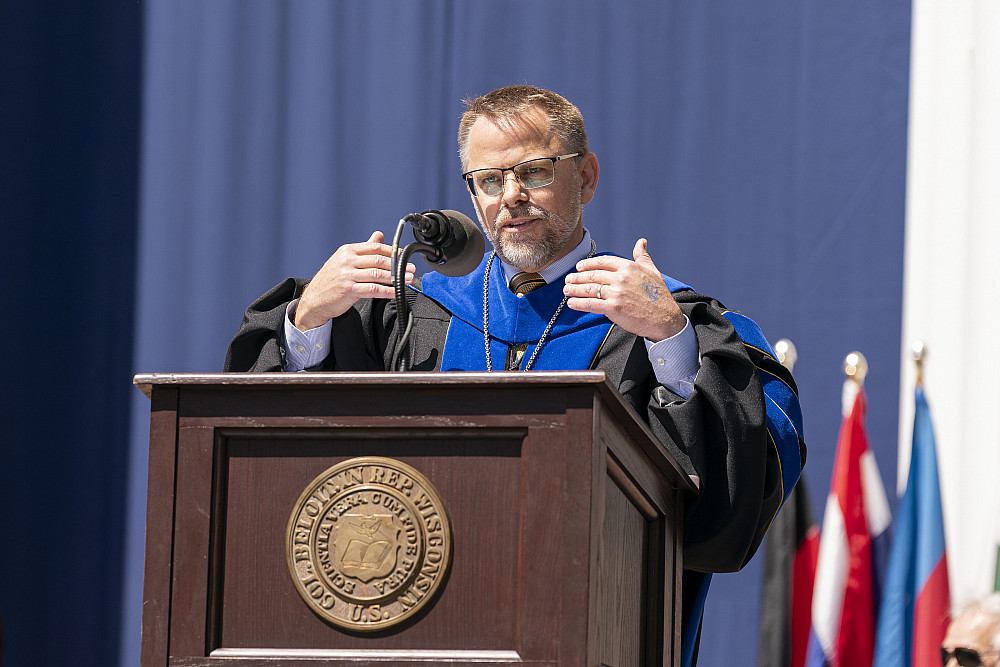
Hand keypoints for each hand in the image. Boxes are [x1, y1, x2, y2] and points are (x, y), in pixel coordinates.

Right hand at [294, 231, 414, 330]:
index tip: (405, 257)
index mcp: (348, 251)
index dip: (393, 252)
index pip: (375, 247)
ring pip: (377, 274)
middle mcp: (347, 260)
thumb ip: (364, 249)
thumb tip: (379, 235)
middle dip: (398, 264)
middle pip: (378, 260)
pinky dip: (387, 291)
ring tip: (408, 279)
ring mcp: (346, 275)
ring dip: (396, 277)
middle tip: (412, 268)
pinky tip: (396, 292)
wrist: (314, 299)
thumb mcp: (345, 261)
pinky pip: (373, 290)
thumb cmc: (332, 280)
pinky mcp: (348, 289)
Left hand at [563, 238, 684, 341]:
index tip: (579, 267)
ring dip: (574, 289)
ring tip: (566, 290)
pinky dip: (579, 303)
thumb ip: (643, 256)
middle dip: (577, 277)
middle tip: (568, 279)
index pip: (603, 262)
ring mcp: (616, 292)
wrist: (664, 318)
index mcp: (629, 267)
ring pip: (589, 289)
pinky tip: (571, 303)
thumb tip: (641, 242)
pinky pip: (591, 304)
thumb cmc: (659, 296)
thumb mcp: (652, 271)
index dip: (588, 264)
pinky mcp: (613, 307)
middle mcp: (621, 277)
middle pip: (593, 275)